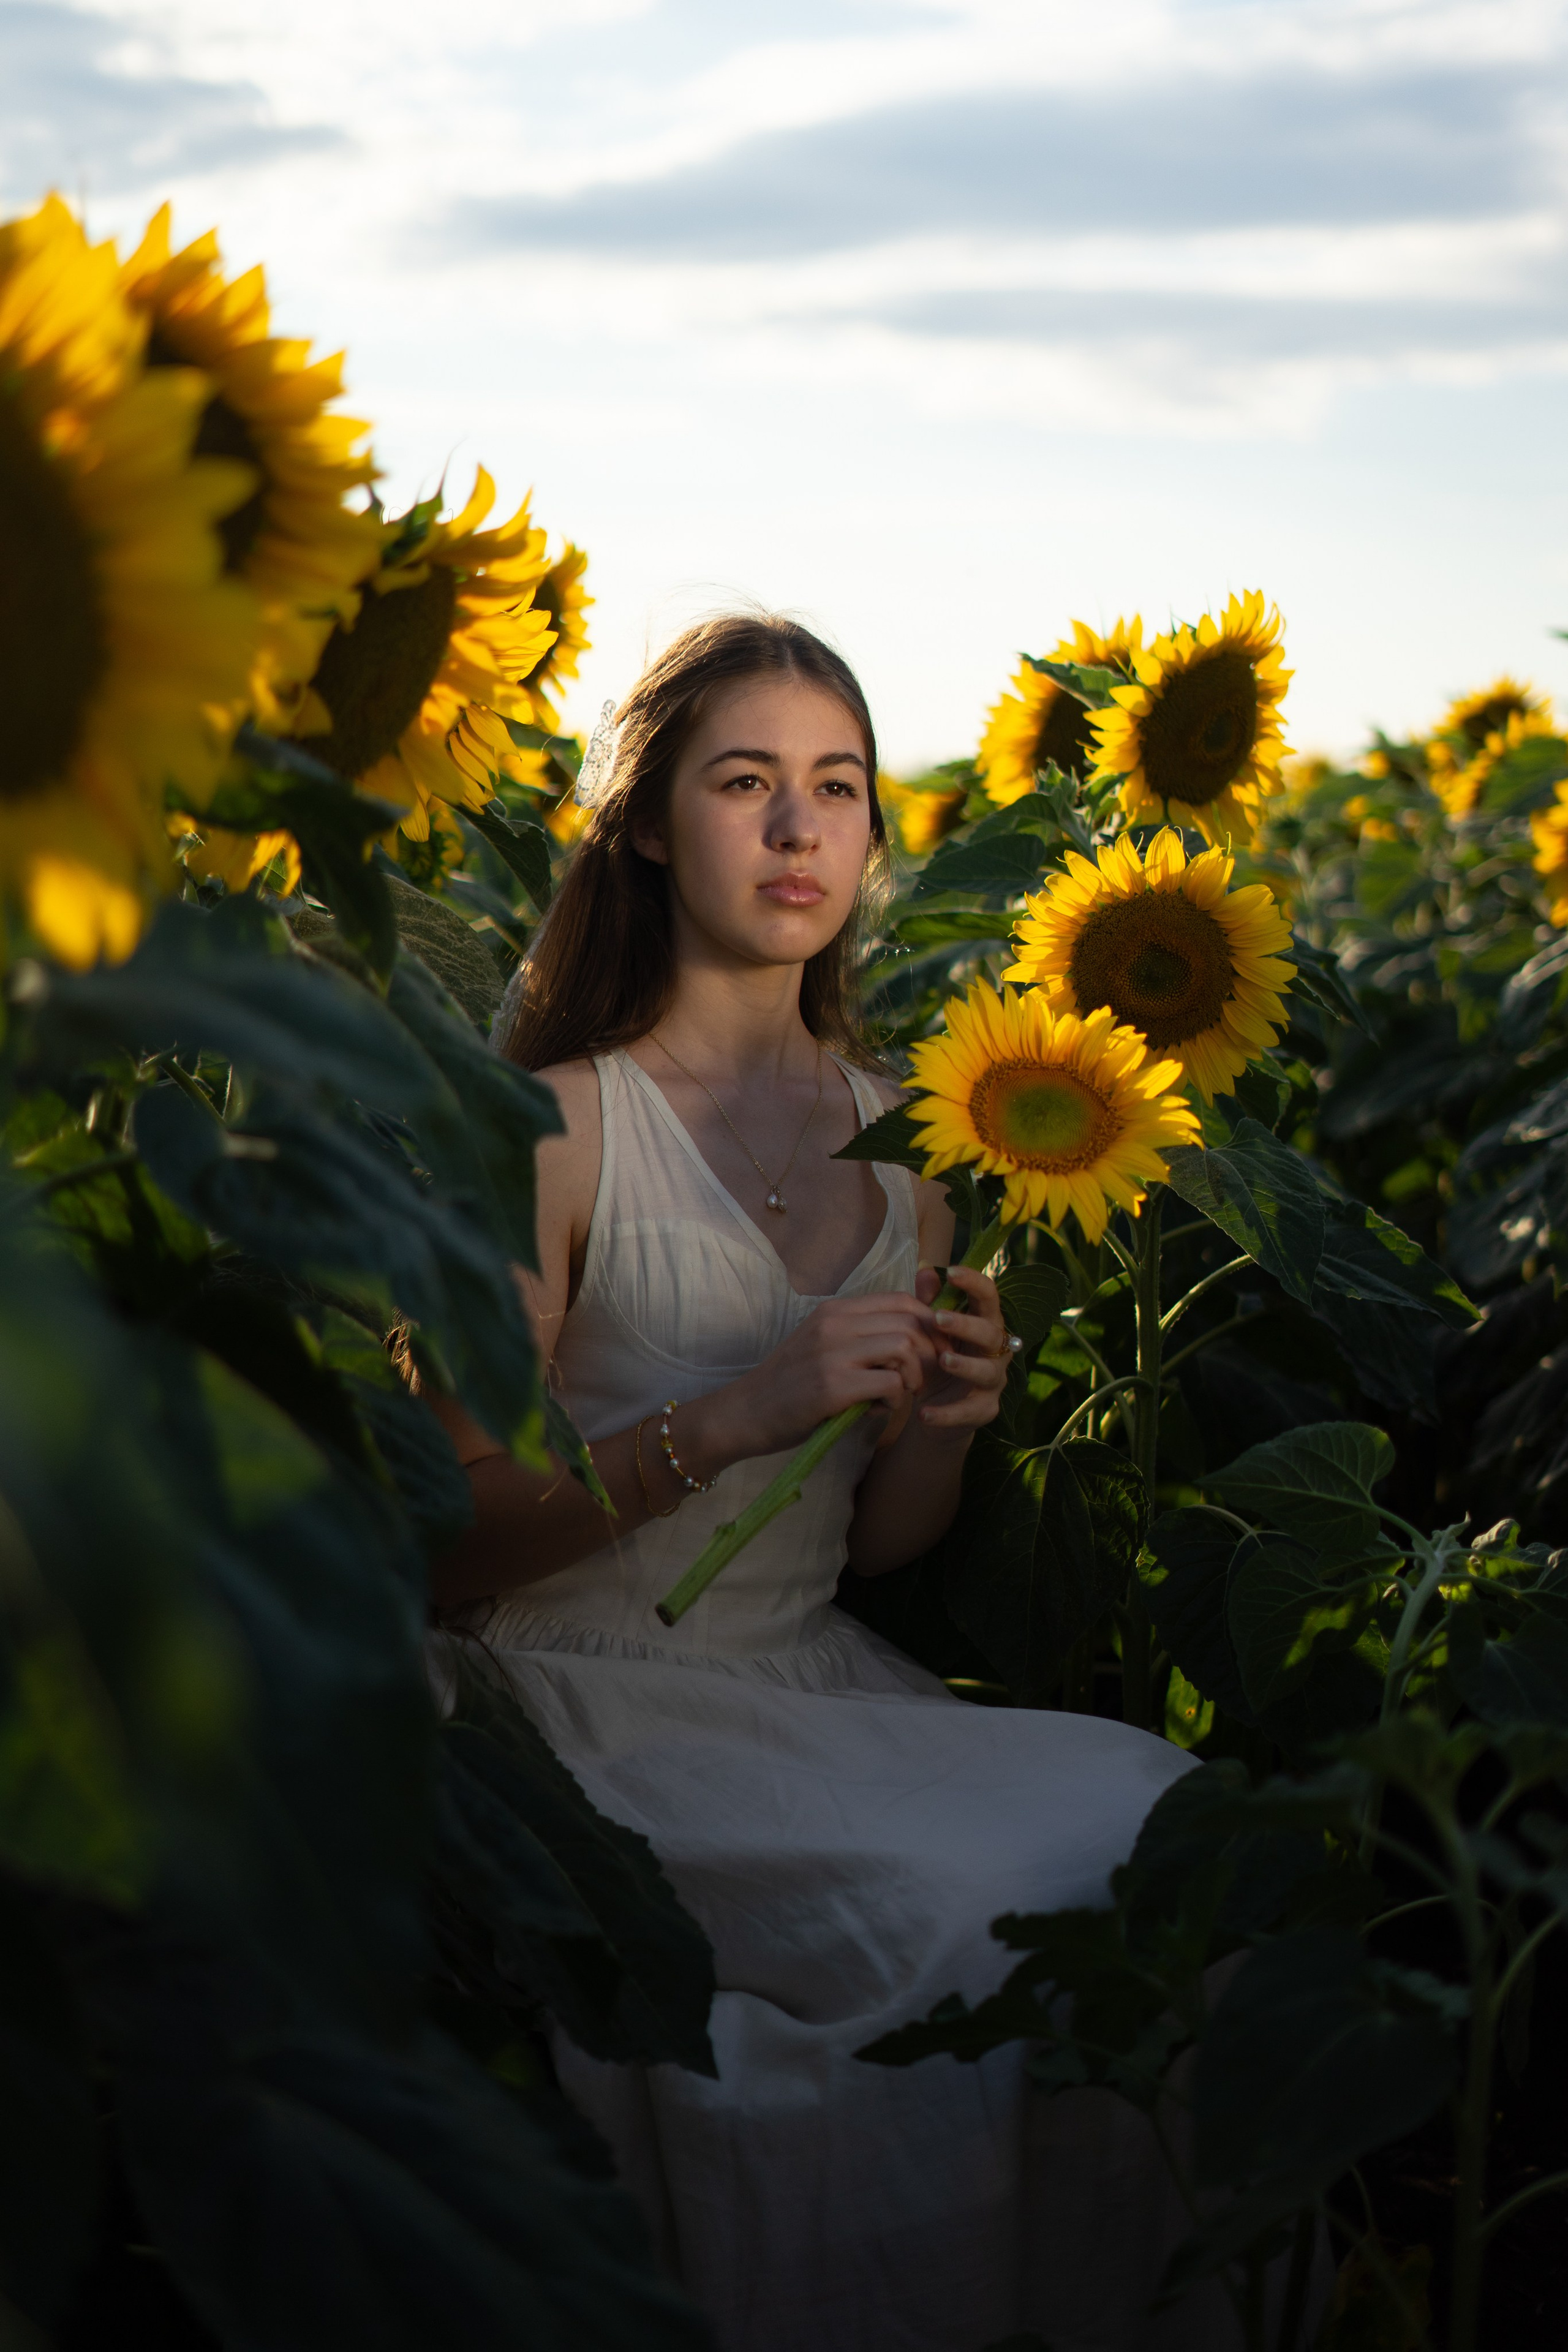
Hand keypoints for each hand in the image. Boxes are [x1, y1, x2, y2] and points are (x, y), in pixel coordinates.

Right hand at [699, 1290, 942, 1461]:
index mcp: (834, 1310)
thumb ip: (859, 1335)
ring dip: (913, 1376)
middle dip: (928, 1354)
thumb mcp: (822, 1344)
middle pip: (909, 1324)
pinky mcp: (832, 1386)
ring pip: (903, 1348)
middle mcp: (834, 1323)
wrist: (746, 1412)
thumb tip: (912, 1335)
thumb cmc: (789, 1384)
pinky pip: (890, 1384)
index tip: (934, 1348)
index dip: (928, 1323)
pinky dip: (896, 1400)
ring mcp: (832, 1353)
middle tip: (921, 1379)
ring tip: (901, 1393)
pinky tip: (881, 1409)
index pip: (900, 1300)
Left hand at [912, 1263, 1009, 1431]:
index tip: (953, 1272)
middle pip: (991, 1333)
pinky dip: (946, 1413)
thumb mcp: (929, 1332)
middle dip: (967, 1324)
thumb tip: (926, 1269)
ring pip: (987, 1371)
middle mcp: (995, 1351)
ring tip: (942, 1361)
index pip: (989, 1298)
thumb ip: (928, 1302)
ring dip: (965, 1365)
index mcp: (983, 1324)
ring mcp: (992, 1381)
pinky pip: (969, 1411)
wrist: (936, 1410)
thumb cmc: (936, 1360)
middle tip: (938, 1318)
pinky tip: (923, 1413)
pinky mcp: (984, 1410)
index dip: (975, 1283)